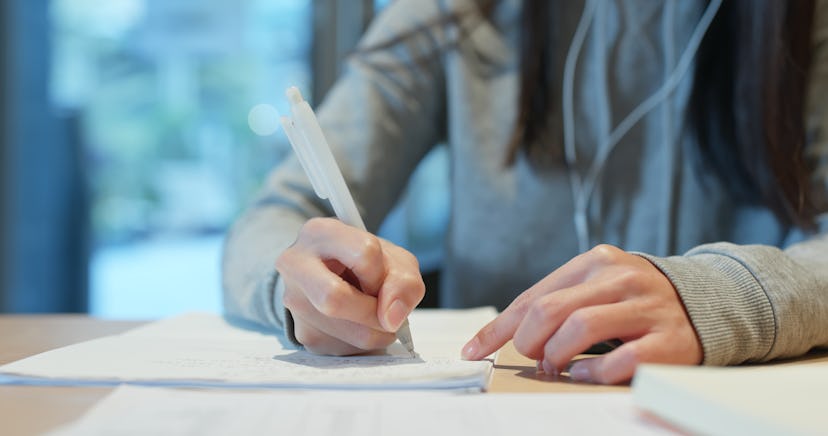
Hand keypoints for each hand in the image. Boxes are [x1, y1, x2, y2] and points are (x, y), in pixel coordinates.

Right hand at [276, 217, 424, 355]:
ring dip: (372, 334)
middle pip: (334, 298)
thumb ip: (404, 283)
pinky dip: (360, 344)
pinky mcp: (299, 330)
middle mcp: (295, 263)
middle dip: (372, 314)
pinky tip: (359, 327)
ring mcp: (292, 300)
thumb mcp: (394, 261)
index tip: (381, 282)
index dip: (382, 276)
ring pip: (340, 332)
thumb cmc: (365, 264)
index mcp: (320, 232)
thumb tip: (391, 318)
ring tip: (375, 319)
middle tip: (385, 315)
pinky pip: (338, 349)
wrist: (334, 277)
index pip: (364, 254)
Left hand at [461, 244, 701, 383]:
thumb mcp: (596, 286)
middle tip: (533, 357)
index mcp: (595, 261)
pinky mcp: (669, 340)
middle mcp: (620, 277)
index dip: (498, 328)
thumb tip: (506, 336)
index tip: (473, 350)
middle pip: (550, 310)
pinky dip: (594, 371)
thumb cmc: (633, 299)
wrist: (706, 302)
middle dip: (528, 342)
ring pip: (580, 328)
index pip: (533, 296)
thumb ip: (557, 301)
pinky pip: (621, 359)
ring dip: (557, 354)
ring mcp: (646, 307)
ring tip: (557, 366)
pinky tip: (584, 373)